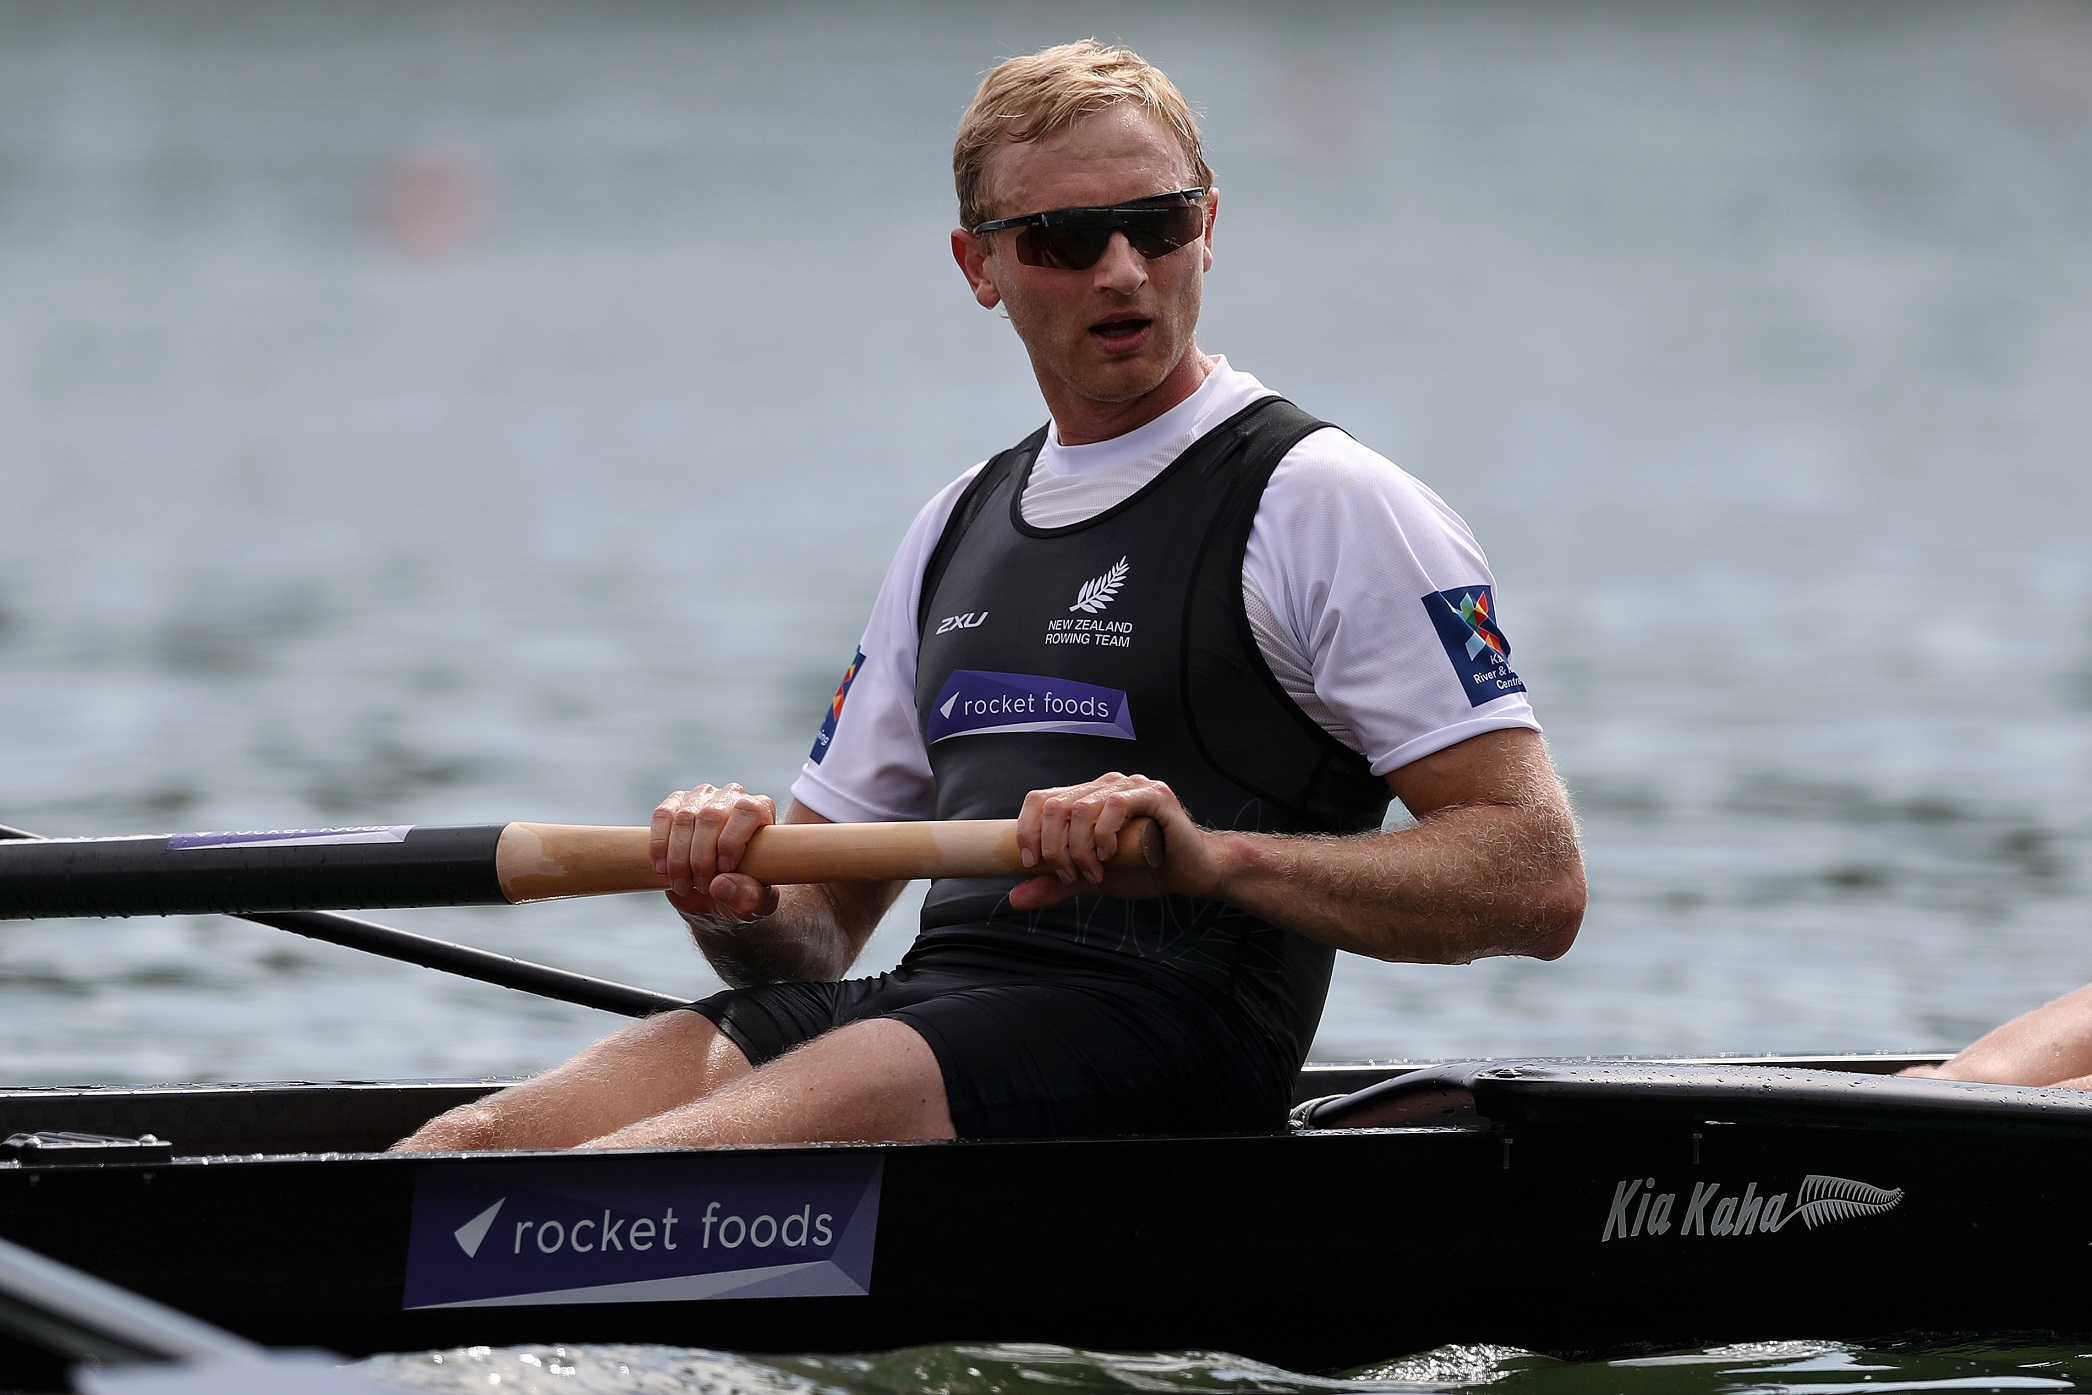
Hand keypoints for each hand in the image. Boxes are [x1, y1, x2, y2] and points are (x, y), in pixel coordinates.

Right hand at [650, 783, 780, 922]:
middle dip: (701, 857)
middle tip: (702, 887)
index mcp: (760, 811)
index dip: (732, 841)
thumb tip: (720, 885)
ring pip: (684, 817)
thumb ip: (747, 896)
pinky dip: (659, 844)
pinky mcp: (675, 804)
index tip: (724, 870)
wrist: (716, 893)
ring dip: (678, 857)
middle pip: (711, 816)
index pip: (747, 811)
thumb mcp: (754, 902)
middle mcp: (732, 796)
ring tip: (683, 885)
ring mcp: (701, 797)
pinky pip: (662, 815)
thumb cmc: (743, 891)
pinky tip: (662, 868)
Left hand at [1008, 772, 1223, 911]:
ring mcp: (1130, 786)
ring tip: (1092, 872)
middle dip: (1053, 847)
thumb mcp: (1090, 879)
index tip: (1031, 863)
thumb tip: (1015, 898)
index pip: (1041, 800)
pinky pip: (1116, 805)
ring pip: (1082, 808)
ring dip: (1078, 848)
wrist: (1190, 873)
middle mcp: (1104, 786)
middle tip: (1068, 875)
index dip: (1027, 829)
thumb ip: (1056, 884)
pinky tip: (1109, 856)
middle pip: (1056, 806)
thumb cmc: (1144, 869)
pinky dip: (1104, 835)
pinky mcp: (1154, 795)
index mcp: (1086, 797)